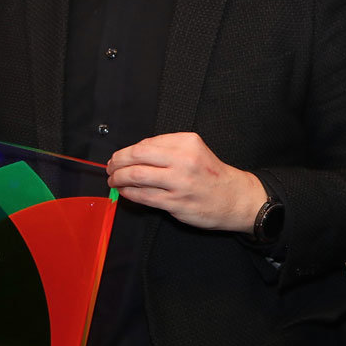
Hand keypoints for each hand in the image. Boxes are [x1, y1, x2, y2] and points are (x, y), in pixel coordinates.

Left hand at [105, 132, 266, 231]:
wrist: (234, 198)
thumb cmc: (212, 175)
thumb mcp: (195, 150)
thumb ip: (168, 149)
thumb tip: (135, 154)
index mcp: (187, 142)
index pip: (147, 143)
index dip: (128, 151)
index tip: (120, 156)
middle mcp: (183, 160)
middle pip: (137, 156)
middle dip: (117, 162)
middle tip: (111, 166)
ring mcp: (179, 182)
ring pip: (136, 176)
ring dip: (118, 178)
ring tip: (113, 180)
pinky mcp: (175, 202)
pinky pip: (143, 196)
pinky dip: (129, 193)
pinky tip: (125, 192)